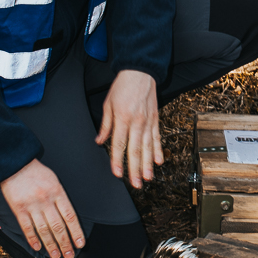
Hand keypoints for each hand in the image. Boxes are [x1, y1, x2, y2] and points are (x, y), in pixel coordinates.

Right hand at [0, 160, 83, 257]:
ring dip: (51, 245)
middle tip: (69, 256)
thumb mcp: (54, 180)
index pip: (70, 216)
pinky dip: (33, 239)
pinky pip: (27, 227)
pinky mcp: (19, 209)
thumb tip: (68, 219)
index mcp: (58, 193)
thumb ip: (60, 198)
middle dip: (65, 243)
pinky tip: (38, 248)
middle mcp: (46, 200)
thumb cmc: (37, 173)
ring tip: (56, 256)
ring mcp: (32, 205)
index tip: (80, 244)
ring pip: (44, 230)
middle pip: (58, 226)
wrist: (15, 164)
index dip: (76, 232)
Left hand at [96, 70, 163, 187]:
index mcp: (122, 118)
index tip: (117, 173)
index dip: (117, 160)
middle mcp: (136, 122)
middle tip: (135, 183)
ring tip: (147, 178)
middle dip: (134, 169)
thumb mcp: (108, 104)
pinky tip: (158, 162)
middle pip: (135, 150)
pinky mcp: (155, 120)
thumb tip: (99, 140)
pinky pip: (157, 138)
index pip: (119, 144)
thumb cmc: (122, 87)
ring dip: (147, 164)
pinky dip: (158, 151)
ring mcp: (148, 122)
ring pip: (147, 147)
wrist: (140, 73)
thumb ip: (105, 125)